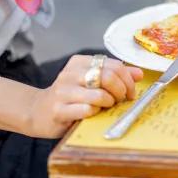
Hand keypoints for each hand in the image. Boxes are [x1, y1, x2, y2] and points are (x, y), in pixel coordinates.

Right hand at [24, 54, 142, 137]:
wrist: (38, 112)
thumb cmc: (70, 98)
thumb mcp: (91, 82)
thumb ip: (114, 76)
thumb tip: (139, 73)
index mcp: (80, 62)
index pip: (114, 65)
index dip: (128, 79)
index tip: (130, 92)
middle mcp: (70, 73)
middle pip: (108, 77)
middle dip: (122, 90)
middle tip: (122, 100)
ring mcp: (63, 91)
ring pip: (99, 94)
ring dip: (109, 103)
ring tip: (107, 106)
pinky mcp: (59, 110)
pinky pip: (87, 110)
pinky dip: (96, 113)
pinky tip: (93, 114)